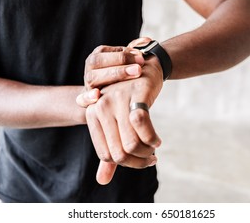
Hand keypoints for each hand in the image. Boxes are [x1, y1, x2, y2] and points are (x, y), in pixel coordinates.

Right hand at [76, 45, 144, 106]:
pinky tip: (97, 95)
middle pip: (98, 62)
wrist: (105, 97)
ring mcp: (87, 84)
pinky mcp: (85, 100)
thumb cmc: (119, 76)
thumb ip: (134, 50)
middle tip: (138, 69)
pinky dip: (88, 97)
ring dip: (112, 77)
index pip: (105, 51)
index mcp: (97, 56)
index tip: (140, 58)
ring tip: (131, 76)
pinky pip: (82, 99)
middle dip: (120, 64)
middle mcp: (90, 68)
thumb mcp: (125, 62)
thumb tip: (146, 40)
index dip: (123, 54)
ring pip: (92, 78)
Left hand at [86, 55, 163, 184]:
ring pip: (131, 143)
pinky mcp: (136, 93)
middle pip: (119, 153)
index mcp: (92, 116)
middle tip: (150, 158)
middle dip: (138, 162)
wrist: (144, 67)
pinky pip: (141, 125)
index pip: (106, 154)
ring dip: (147, 152)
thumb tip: (101, 181)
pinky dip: (152, 138)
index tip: (141, 161)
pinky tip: (157, 140)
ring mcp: (118, 100)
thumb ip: (110, 151)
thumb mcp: (116, 123)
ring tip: (153, 148)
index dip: (126, 164)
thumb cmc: (129, 99)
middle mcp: (101, 107)